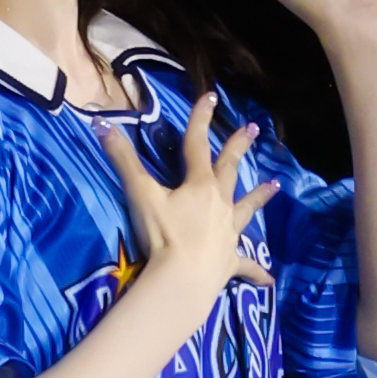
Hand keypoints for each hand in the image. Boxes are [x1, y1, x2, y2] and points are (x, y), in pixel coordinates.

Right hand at [97, 91, 277, 319]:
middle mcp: (219, 204)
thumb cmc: (162, 236)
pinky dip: (257, 272)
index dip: (201, 119)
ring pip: (247, 210)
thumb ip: (122, 160)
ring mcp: (228, 233)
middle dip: (239, 147)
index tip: (211, 97)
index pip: (197, 144)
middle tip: (253, 129)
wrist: (182, 280)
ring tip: (276, 185)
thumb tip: (100, 124)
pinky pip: (246, 266)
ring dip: (260, 197)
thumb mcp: (140, 195)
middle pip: (231, 169)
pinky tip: (268, 280)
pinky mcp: (229, 262)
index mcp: (199, 185)